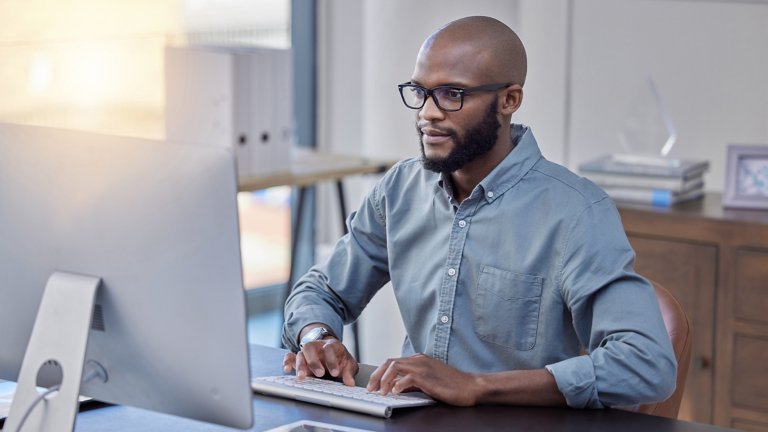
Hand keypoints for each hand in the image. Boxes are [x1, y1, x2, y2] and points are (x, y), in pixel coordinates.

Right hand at [282, 339, 357, 386]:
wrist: (331, 353)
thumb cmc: (340, 359)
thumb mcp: (348, 364)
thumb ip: (349, 373)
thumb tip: (350, 383)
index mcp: (331, 345)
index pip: (329, 348)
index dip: (332, 360)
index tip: (335, 372)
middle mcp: (317, 347)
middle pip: (310, 347)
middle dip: (314, 361)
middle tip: (319, 374)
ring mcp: (307, 353)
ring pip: (299, 354)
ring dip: (300, 365)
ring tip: (302, 377)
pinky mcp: (298, 359)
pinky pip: (289, 357)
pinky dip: (287, 362)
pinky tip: (287, 369)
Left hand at [366, 353, 480, 405]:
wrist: (469, 386)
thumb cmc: (451, 385)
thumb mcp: (427, 381)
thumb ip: (411, 382)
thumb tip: (396, 387)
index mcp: (418, 359)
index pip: (392, 362)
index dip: (380, 373)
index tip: (373, 385)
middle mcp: (419, 360)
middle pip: (390, 362)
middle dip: (377, 375)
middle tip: (371, 389)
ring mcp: (423, 366)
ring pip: (395, 367)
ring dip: (385, 380)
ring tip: (381, 392)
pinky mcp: (428, 376)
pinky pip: (408, 378)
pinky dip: (398, 384)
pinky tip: (395, 392)